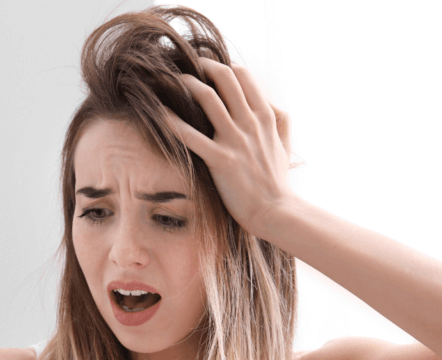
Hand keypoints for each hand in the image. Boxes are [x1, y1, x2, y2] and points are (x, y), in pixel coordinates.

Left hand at [163, 56, 295, 235]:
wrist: (275, 212)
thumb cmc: (276, 181)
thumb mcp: (285, 145)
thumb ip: (279, 120)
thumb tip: (269, 103)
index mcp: (265, 117)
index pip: (243, 76)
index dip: (223, 66)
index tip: (207, 68)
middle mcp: (250, 123)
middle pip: (224, 78)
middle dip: (201, 66)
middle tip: (183, 65)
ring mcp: (235, 141)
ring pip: (208, 98)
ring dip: (186, 85)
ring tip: (168, 81)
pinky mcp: (220, 160)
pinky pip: (191, 135)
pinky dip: (171, 121)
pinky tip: (156, 113)